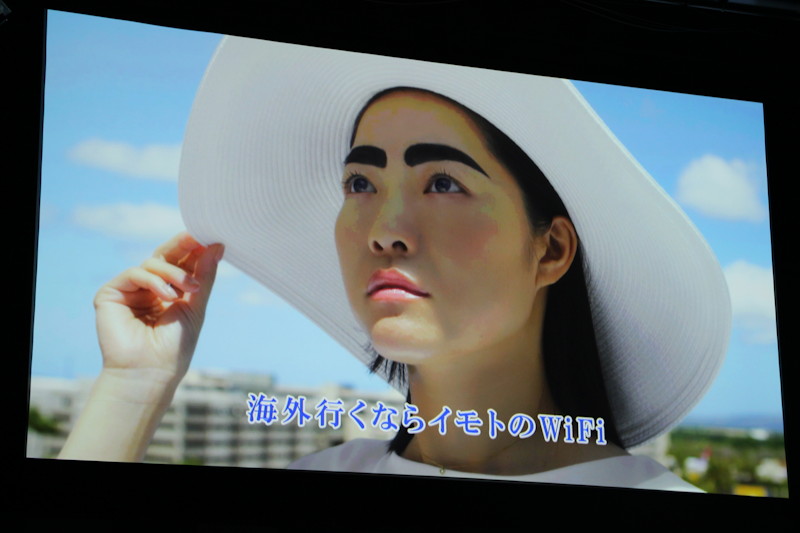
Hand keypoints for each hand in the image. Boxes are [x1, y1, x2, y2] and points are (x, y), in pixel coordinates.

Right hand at [93, 232, 223, 385]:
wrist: (151, 371)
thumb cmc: (175, 345)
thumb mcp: (196, 306)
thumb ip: (204, 276)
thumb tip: (217, 246)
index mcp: (168, 291)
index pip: (180, 263)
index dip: (194, 250)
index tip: (212, 239)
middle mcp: (147, 288)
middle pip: (164, 257)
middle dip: (183, 246)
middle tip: (198, 238)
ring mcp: (129, 290)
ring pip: (152, 263)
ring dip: (174, 272)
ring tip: (189, 289)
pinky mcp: (111, 294)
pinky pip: (134, 273)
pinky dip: (154, 280)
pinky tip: (168, 296)